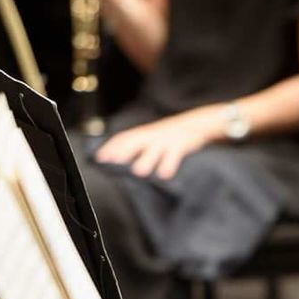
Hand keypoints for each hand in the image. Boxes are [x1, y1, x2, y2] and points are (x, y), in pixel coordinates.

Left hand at [94, 107, 223, 179]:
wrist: (199, 123)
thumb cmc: (173, 134)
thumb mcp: (154, 136)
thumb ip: (139, 145)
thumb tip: (118, 158)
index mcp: (146, 133)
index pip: (124, 138)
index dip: (111, 147)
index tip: (99, 158)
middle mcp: (154, 135)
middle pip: (135, 142)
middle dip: (123, 152)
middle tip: (112, 162)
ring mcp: (167, 140)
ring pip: (154, 150)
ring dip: (146, 160)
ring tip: (138, 171)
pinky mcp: (182, 145)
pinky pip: (174, 155)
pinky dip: (169, 165)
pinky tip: (164, 175)